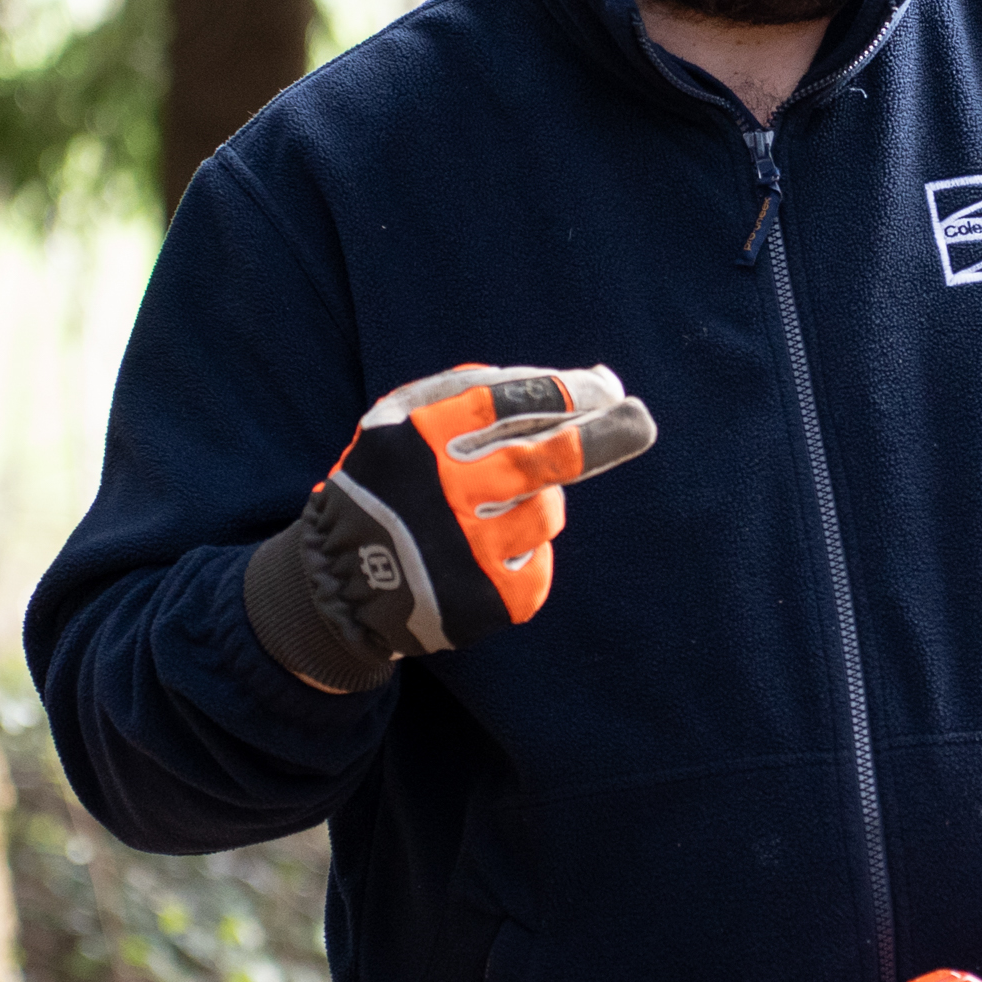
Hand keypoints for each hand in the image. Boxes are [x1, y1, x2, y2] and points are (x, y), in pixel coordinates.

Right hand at [244, 365, 658, 692]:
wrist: (341, 582)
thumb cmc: (389, 482)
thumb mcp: (400, 420)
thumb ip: (476, 388)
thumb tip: (589, 381)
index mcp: (418, 440)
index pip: (509, 403)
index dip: (566, 392)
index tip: (605, 387)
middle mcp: (444, 495)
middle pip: (547, 460)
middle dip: (605, 436)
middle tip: (641, 419)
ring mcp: (467, 551)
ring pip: (546, 513)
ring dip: (538, 503)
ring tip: (496, 509)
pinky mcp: (485, 601)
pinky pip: (536, 565)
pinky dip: (523, 552)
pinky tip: (487, 552)